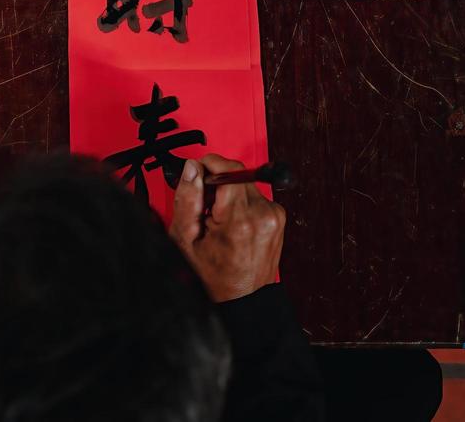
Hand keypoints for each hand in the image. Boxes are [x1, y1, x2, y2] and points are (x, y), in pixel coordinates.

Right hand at [168, 153, 284, 302]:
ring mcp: (274, 216)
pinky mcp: (278, 217)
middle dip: (216, 183)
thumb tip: (192, 168)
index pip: (229, 168)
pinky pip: (255, 197)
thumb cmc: (213, 276)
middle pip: (236, 174)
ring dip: (229, 194)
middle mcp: (263, 214)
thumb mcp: (186, 239)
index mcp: (240, 219)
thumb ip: (188, 198)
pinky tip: (232, 224)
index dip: (209, 165)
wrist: (242, 299)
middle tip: (204, 207)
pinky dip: (240, 204)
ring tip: (218, 220)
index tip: (198, 173)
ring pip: (245, 184)